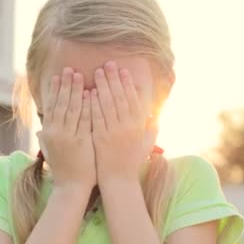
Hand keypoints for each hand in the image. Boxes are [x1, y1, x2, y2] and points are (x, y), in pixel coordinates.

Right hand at [37, 67, 95, 190]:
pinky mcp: (81, 142)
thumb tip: (41, 129)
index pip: (51, 106)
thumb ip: (46, 139)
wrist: (71, 187)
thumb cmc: (63, 169)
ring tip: (80, 75)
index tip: (58, 75)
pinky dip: (87, 106)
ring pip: (72, 109)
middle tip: (70, 69)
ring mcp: (68, 137)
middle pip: (61, 103)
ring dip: (76, 90)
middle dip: (66, 85)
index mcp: (48, 133)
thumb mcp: (50, 152)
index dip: (55, 90)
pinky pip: (84, 120)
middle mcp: (56, 133)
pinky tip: (90, 94)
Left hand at [90, 61, 157, 183]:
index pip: (133, 99)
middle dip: (114, 79)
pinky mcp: (101, 137)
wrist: (119, 179)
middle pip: (120, 97)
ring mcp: (114, 131)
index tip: (123, 70)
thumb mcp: (147, 143)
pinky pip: (97, 117)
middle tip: (108, 64)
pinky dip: (93, 103)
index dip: (128, 84)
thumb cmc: (133, 161)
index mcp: (139, 125)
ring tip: (97, 72)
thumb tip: (154, 115)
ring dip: (103, 86)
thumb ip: (152, 128)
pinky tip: (89, 91)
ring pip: (108, 104)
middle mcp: (128, 126)